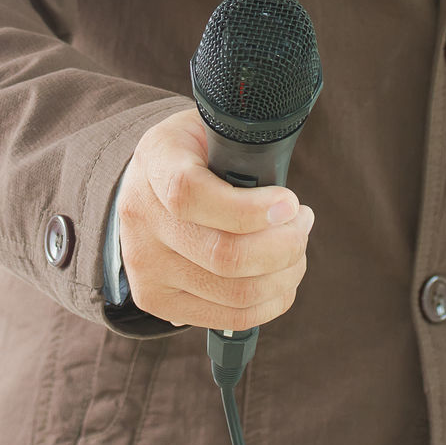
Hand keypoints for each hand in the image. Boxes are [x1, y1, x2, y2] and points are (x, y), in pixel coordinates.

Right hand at [115, 106, 315, 330]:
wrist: (151, 181)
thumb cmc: (199, 151)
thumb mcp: (213, 127)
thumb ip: (245, 148)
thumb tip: (287, 198)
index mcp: (155, 162)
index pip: (189, 195)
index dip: (247, 208)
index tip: (290, 203)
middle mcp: (142, 218)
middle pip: (223, 255)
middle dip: (285, 244)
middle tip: (303, 221)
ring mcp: (146, 266)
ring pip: (234, 292)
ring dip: (284, 273)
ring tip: (297, 246)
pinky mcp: (158, 301)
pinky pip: (229, 317)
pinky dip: (271, 301)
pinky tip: (283, 277)